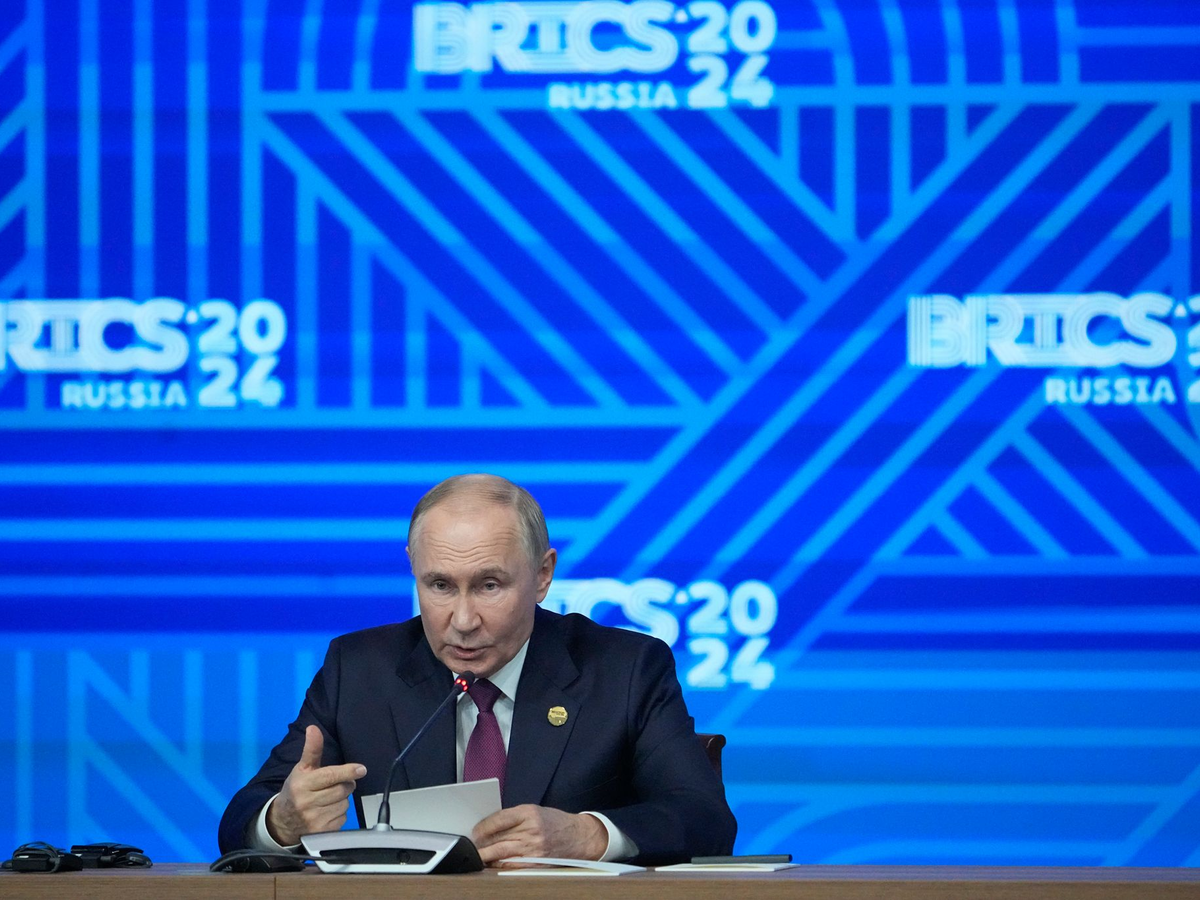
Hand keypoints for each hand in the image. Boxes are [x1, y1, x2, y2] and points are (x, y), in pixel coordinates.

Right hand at [266, 725, 365, 845]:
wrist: (282, 821)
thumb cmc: (296, 789)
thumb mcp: (302, 768)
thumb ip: (312, 749)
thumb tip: (313, 729)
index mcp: (302, 783)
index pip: (330, 776)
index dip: (347, 771)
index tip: (361, 769)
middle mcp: (307, 802)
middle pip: (342, 789)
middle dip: (345, 784)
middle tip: (336, 783)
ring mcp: (314, 819)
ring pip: (344, 804)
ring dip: (341, 800)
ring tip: (327, 799)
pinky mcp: (321, 832)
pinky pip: (343, 818)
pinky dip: (339, 813)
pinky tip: (326, 811)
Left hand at [471, 805, 607, 866]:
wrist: (578, 836)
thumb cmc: (555, 822)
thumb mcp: (535, 811)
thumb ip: (514, 817)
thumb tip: (489, 827)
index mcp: (530, 812)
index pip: (499, 819)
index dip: (483, 826)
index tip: (475, 831)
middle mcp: (531, 830)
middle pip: (498, 838)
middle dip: (481, 843)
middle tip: (471, 845)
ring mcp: (534, 848)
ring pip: (502, 853)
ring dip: (486, 855)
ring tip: (477, 855)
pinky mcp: (536, 863)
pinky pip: (511, 865)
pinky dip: (499, 865)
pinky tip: (492, 863)